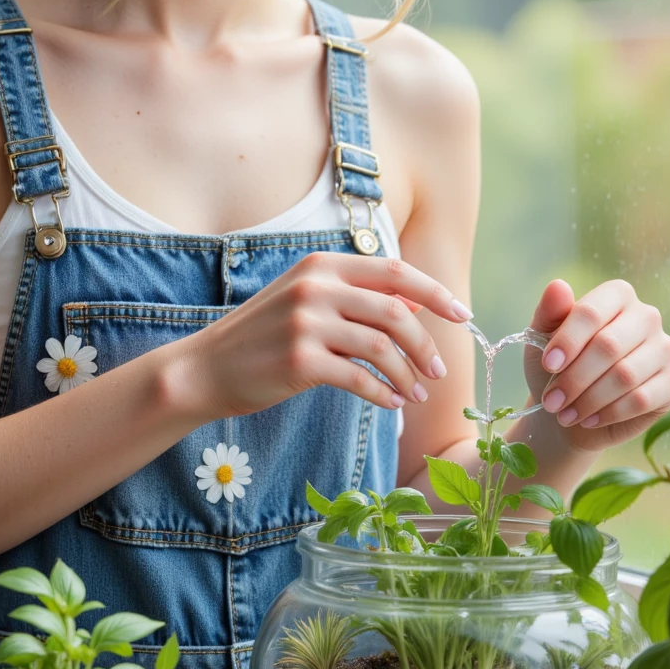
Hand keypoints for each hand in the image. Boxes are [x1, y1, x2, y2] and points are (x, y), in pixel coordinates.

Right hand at [168, 252, 473, 421]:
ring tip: (415, 392)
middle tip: (439, 370)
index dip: (435, 292)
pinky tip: (391, 404)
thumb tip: (416, 299)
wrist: (205, 368)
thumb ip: (355, 294)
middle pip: (395, 311)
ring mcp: (306, 323)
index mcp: (321, 264)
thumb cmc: (262, 336)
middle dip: (427, 343)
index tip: (463, 314)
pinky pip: (360, 378)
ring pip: (382, 347)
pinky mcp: (300, 361)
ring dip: (408, 373)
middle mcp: (315, 287)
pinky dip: (383, 394)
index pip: (394, 271)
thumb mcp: (305, 299)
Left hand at [523, 278, 669, 450]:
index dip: (568, 340)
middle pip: (609, 346)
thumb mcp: (543, 338)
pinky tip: (589, 419)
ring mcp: (664, 349)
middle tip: (551, 401)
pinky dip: (609, 413)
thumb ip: (549, 312)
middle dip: (574, 377)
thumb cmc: (559, 367)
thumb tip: (557, 285)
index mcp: (617, 295)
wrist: (573, 408)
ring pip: (625, 376)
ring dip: (589, 400)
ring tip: (565, 413)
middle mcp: (647, 316)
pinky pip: (642, 399)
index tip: (548, 364)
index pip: (592, 312)